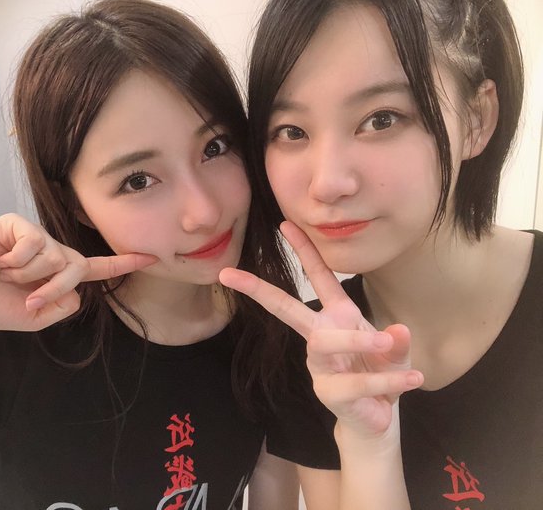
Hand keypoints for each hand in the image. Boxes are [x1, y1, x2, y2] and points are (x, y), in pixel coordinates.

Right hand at [0, 213, 155, 330]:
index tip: (152, 257)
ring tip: (6, 275)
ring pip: (56, 256)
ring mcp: (35, 235)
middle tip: (26, 299)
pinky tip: (0, 261)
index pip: (97, 269)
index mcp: (59, 273)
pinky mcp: (16, 224)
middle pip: (77, 267)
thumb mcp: (35, 317)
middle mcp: (52, 251)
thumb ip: (61, 306)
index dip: (123, 264)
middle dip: (54, 288)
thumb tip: (76, 288)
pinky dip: (16, 260)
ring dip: (28, 276)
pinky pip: (34, 243)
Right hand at [219, 221, 422, 439]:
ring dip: (357, 340)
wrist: (380, 417)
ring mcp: (320, 365)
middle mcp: (321, 336)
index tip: (285, 225)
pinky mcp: (328, 391)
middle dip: (259, 290)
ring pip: (326, 342)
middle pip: (286, 308)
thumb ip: (397, 341)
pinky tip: (412, 379)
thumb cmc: (382, 373)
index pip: (319, 278)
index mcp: (337, 316)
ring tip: (386, 342)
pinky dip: (388, 380)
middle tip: (230, 274)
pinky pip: (356, 382)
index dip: (304, 251)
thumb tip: (396, 331)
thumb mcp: (395, 351)